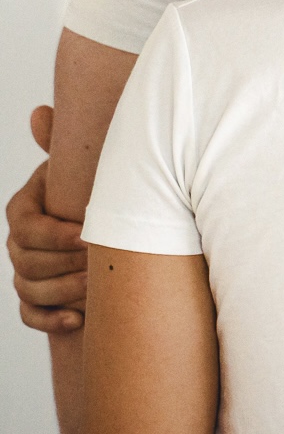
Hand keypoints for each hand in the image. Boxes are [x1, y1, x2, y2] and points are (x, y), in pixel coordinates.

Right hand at [9, 105, 86, 332]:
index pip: (24, 226)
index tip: (88, 235)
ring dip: (64, 291)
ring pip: (30, 288)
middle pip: (26, 261)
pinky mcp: (40, 296)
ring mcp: (27, 270)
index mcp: (26, 208)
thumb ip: (62, 144)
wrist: (113, 216)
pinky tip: (77, 320)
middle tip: (100, 263)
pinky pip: (32, 314)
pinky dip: (51, 319)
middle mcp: (20, 241)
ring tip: (96, 289)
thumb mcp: (83, 162)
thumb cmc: (97, 185)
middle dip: (64, 265)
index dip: (54, 234)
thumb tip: (40, 113)